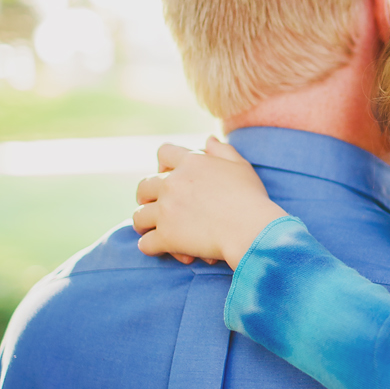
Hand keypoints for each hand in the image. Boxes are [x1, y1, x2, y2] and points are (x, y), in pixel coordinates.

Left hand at [133, 137, 286, 270]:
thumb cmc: (251, 198)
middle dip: (146, 196)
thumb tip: (208, 139)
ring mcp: (166, 210)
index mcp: (191, 163)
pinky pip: (145, 244)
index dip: (163, 164)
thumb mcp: (240, 167)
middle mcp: (173, 183)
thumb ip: (222, 150)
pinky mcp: (166, 236)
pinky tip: (158, 249)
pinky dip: (150, 247)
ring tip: (150, 230)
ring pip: (139, 216)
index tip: (168, 175)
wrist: (250, 229)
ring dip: (144, 224)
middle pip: (144, 186)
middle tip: (153, 206)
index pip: (164, 152)